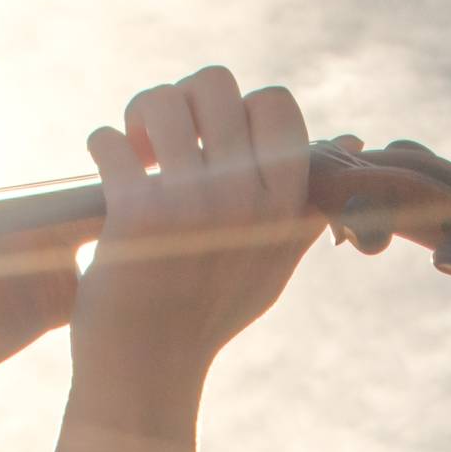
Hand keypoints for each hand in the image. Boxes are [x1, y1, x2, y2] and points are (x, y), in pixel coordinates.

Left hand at [71, 67, 358, 385]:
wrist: (148, 368)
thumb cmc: (208, 313)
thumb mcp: (273, 260)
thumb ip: (307, 201)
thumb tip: (350, 139)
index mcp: (285, 201)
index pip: (274, 102)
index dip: (236, 107)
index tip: (211, 142)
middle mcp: (245, 194)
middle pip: (214, 83)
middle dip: (181, 98)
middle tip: (162, 139)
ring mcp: (191, 202)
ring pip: (161, 100)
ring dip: (138, 114)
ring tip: (132, 148)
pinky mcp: (136, 213)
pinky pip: (108, 140)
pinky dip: (100, 144)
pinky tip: (104, 169)